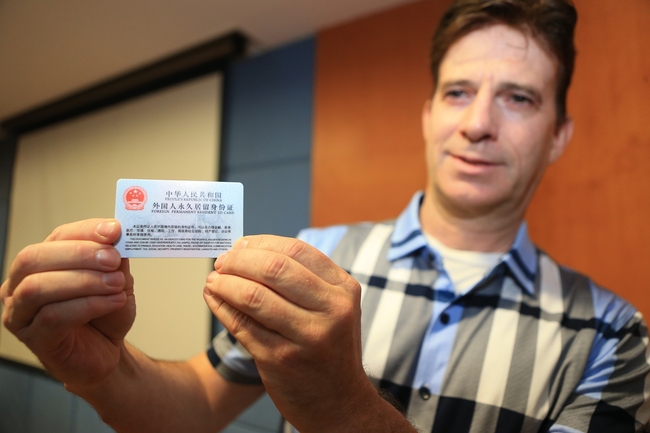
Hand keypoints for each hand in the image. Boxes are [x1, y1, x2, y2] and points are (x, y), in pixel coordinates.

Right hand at [1, 219, 134, 387]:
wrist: (107, 352)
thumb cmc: (105, 315)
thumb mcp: (117, 279)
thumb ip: (115, 258)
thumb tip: (116, 234)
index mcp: (41, 264)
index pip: (56, 237)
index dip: (85, 231)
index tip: (114, 231)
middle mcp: (20, 286)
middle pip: (34, 259)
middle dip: (78, 254)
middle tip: (113, 258)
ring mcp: (21, 314)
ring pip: (38, 288)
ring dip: (84, 281)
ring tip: (116, 283)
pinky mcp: (34, 339)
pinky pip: (53, 317)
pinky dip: (89, 305)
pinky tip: (114, 302)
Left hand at [203, 235, 376, 431]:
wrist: (339, 401)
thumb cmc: (329, 347)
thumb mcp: (334, 307)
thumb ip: (303, 279)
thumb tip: (248, 251)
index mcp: (343, 290)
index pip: (296, 251)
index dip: (261, 244)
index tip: (240, 246)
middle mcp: (331, 311)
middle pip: (274, 269)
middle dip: (239, 261)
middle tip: (222, 262)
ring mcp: (306, 337)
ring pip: (253, 296)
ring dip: (225, 284)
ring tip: (214, 281)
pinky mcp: (280, 360)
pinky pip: (241, 325)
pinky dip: (221, 307)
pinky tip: (214, 300)